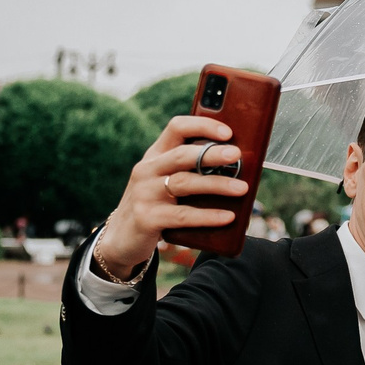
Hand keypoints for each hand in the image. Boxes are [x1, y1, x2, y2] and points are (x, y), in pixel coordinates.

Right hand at [91, 115, 250, 277]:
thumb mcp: (167, 181)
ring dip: (216, 185)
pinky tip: (228, 217)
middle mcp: (147, 170)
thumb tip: (237, 167)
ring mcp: (144, 193)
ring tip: (242, 188)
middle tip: (236, 155)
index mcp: (155, 154)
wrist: (122, 238)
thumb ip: (191, 170)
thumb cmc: (156, 204)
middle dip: (211, 153)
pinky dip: (207, 216)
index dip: (203, 125)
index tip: (228, 132)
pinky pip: (182, 215)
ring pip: (184, 183)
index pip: (177, 128)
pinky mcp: (147, 218)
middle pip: (182, 155)